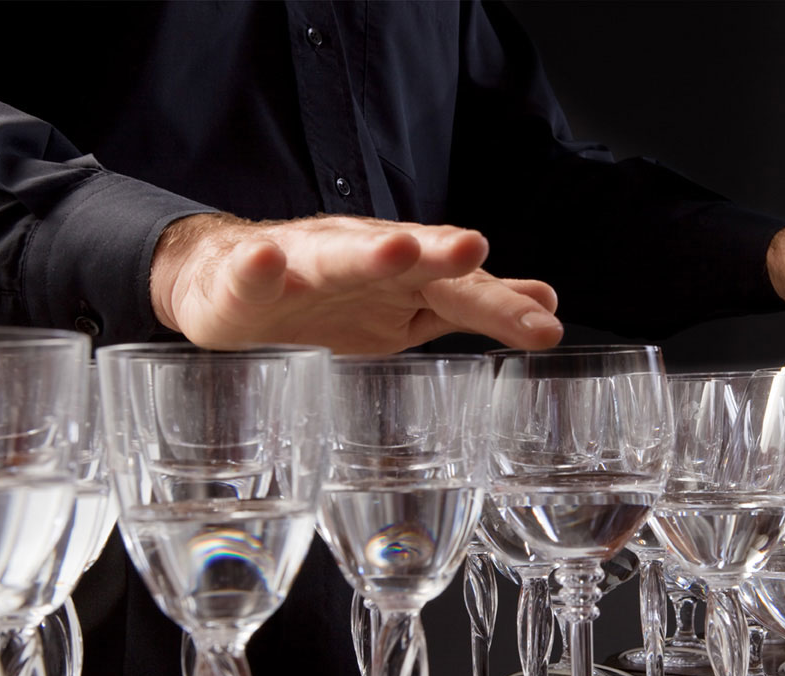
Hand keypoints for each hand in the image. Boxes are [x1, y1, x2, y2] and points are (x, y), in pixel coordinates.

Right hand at [149, 213, 563, 352]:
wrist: (237, 281)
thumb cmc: (336, 299)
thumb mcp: (412, 310)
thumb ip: (473, 306)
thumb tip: (546, 302)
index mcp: (407, 275)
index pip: (463, 288)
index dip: (503, 304)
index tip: (547, 318)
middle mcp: (364, 257)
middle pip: (409, 258)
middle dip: (442, 253)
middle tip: (474, 248)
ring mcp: (305, 266)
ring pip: (338, 255)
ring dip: (367, 251)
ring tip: (396, 248)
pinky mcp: (246, 280)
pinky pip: (251, 273)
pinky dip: (258, 266)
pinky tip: (266, 261)